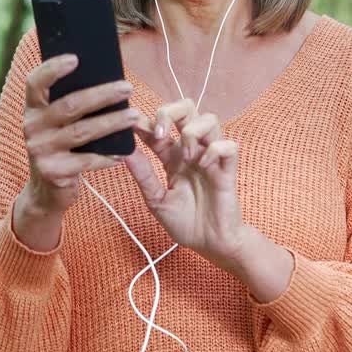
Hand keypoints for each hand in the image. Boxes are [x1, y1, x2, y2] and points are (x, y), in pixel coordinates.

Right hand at [13, 55, 137, 249]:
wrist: (46, 191)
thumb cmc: (60, 146)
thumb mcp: (56, 124)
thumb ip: (69, 103)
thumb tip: (105, 78)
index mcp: (32, 109)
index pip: (35, 83)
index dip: (52, 69)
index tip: (76, 58)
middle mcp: (32, 127)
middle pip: (70, 106)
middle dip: (102, 95)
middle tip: (127, 88)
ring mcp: (40, 150)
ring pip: (82, 132)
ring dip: (111, 122)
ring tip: (134, 116)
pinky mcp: (53, 172)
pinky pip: (86, 161)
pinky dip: (107, 156)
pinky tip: (124, 152)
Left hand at [124, 99, 249, 268]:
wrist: (209, 244)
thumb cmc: (185, 223)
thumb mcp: (156, 200)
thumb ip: (143, 176)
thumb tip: (123, 153)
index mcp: (172, 156)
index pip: (159, 126)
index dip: (145, 121)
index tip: (131, 124)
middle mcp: (191, 151)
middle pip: (187, 108)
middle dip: (171, 111)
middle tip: (160, 134)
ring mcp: (211, 158)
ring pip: (210, 119)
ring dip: (193, 131)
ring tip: (185, 154)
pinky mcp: (228, 170)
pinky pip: (228, 145)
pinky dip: (214, 150)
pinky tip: (203, 165)